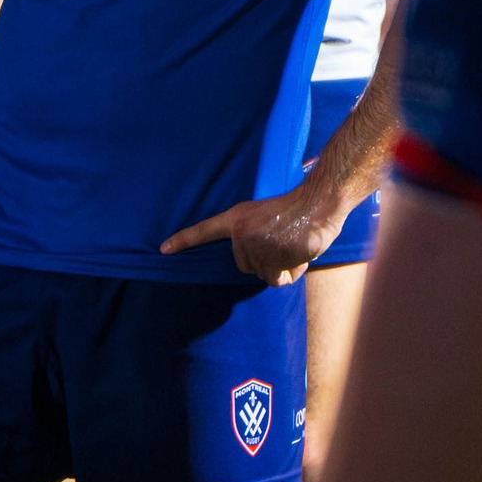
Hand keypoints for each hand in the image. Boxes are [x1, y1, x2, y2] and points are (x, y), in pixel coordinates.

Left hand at [162, 179, 348, 287]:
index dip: (184, 240)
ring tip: (293, 245)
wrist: (318, 202)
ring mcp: (255, 246)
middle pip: (246, 265)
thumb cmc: (298, 210)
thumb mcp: (266, 218)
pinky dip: (291, 272)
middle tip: (284, 242)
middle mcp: (241, 234)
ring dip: (282, 266)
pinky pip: (279, 279)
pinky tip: (298, 254)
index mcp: (237, 218)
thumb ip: (254, 237)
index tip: (163, 250)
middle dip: (266, 261)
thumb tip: (258, 265)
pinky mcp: (271, 257)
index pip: (204, 230)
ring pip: (265, 274)